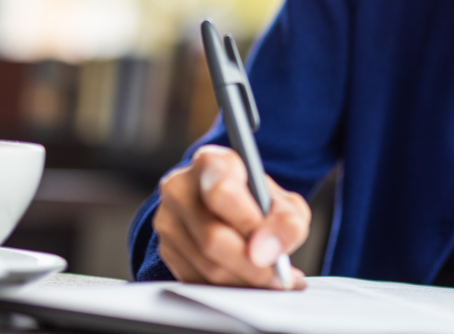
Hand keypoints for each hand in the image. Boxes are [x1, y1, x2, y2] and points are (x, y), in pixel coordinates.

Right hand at [153, 144, 310, 288]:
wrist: (226, 206)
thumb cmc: (256, 200)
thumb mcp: (282, 201)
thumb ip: (287, 221)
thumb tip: (270, 252)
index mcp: (211, 163)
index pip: (222, 193)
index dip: (249, 225)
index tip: (273, 250)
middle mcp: (180, 187)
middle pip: (212, 238)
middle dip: (252, 266)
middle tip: (279, 277)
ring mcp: (167, 219)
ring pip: (206, 266)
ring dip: (244, 281)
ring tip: (272, 281)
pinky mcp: (166, 249)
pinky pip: (197, 281)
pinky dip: (229, 289)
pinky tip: (250, 283)